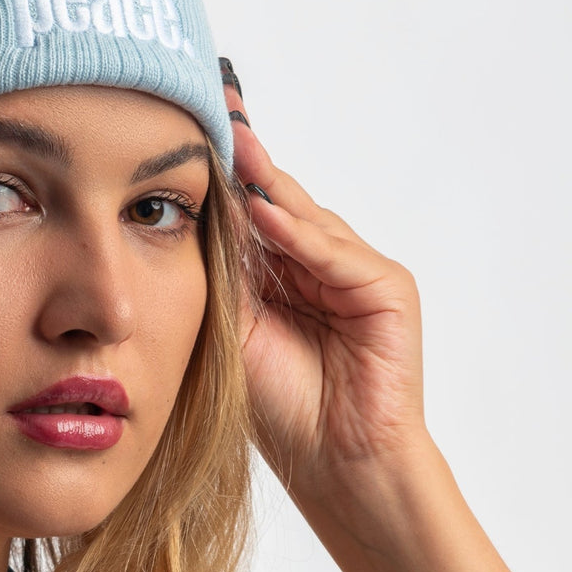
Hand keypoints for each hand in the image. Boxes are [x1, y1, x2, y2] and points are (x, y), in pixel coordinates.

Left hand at [220, 59, 428, 503]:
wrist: (333, 465)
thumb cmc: (278, 403)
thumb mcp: (231, 325)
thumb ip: (220, 270)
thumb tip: (185, 212)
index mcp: (281, 270)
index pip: (249, 208)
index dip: (222, 169)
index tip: (190, 120)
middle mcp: (318, 262)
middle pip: (277, 199)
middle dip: (245, 156)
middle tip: (213, 106)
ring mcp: (356, 272)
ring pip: (303, 218)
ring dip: (266, 184)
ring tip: (229, 144)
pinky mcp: (387, 290)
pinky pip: (334, 254)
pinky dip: (301, 236)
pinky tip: (267, 213)